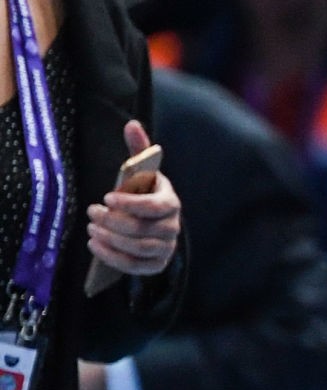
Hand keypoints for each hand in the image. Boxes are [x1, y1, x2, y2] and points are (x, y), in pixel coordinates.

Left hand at [86, 121, 180, 277]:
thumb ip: (138, 150)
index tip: (105, 197)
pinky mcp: (156, 264)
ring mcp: (166, 247)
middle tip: (91, 212)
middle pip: (142, 229)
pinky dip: (112, 258)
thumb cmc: (142, 195)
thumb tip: (131, 123)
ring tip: (91, 230)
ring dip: (110, 239)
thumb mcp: (142, 173)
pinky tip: (95, 246)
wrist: (152, 225)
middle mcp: (172, 226)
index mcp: (170, 202)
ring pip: (138, 248)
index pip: (154, 206)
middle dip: (112, 221)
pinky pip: (135, 266)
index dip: (129, 204)